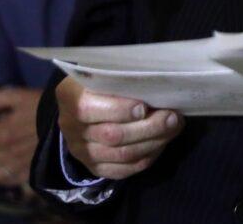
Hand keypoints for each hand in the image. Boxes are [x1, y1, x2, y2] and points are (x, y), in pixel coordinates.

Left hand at [0, 87, 40, 186]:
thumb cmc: (44, 106)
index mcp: (2, 134)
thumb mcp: (19, 96)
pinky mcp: (31, 173)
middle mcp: (7, 154)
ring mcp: (19, 166)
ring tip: (3, 154)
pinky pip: (10, 180)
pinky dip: (8, 174)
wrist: (72, 120)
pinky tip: (13, 164)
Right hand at [55, 76, 182, 180]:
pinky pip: (123, 170)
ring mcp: (81, 151)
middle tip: (172, 117)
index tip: (145, 105)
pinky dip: (147, 157)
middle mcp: (70, 127)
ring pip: (122, 154)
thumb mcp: (105, 71)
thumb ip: (122, 77)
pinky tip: (161, 143)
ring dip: (153, 142)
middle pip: (112, 135)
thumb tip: (155, 83)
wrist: (85, 103)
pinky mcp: (94, 167)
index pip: (88, 109)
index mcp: (70, 97)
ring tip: (173, 128)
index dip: (118, 109)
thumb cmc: (103, 81)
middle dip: (148, 127)